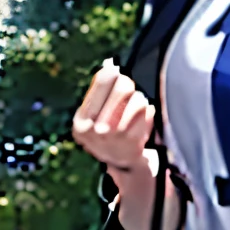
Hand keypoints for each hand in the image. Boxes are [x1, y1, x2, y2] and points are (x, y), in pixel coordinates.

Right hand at [71, 60, 154, 175]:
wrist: (122, 164)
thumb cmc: (109, 133)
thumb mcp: (95, 116)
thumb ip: (99, 93)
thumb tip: (110, 65)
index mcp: (81, 120)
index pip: (101, 81)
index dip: (113, 72)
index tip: (118, 72)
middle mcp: (95, 130)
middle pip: (122, 88)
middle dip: (129, 86)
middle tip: (130, 90)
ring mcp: (115, 137)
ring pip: (138, 100)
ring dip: (139, 101)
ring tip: (136, 108)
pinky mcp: (133, 143)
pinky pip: (147, 113)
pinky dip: (148, 113)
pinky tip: (143, 119)